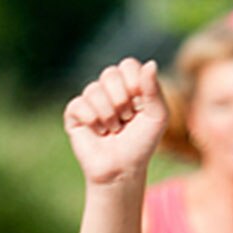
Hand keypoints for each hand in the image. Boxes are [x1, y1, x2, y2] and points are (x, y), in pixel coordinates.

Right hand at [64, 58, 167, 185]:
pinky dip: (93, 120)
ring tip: (114, 129)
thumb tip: (150, 63)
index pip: (128, 65)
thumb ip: (154, 90)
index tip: (140, 104)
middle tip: (127, 119)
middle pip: (110, 73)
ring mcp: (90, 100)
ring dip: (109, 115)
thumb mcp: (157, 117)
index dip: (135, 83)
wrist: (122, 169)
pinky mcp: (74, 114)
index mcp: (129, 85)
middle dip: (122, 100)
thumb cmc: (141, 143)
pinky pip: (79, 104)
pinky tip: (99, 132)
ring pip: (94, 90)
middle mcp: (109, 89)